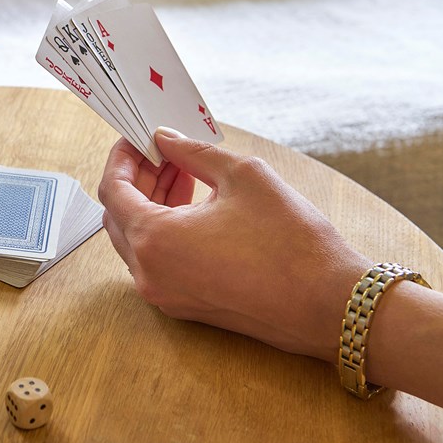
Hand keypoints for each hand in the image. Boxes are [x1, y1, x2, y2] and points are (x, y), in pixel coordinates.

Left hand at [98, 127, 370, 361]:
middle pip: (119, 216)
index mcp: (154, 240)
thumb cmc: (291, 241)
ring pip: (137, 240)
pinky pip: (157, 261)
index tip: (137, 137)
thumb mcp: (242, 176)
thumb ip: (192, 153)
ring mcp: (164, 295)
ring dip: (151, 203)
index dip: (121, 157)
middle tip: (162, 151)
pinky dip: (165, 230)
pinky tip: (193, 205)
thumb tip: (165, 138)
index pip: (112, 190)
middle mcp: (149, 274)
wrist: (329, 305)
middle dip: (136, 178)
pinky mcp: (184, 305)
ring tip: (182, 171)